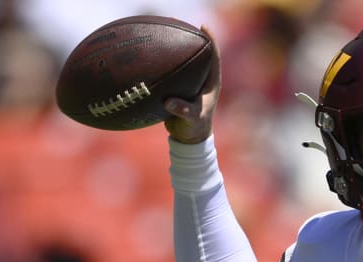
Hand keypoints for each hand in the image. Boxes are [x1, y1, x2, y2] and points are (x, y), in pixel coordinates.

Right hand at [164, 25, 220, 143]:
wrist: (188, 137)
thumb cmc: (194, 127)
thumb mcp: (191, 119)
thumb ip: (183, 110)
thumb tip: (169, 102)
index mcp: (211, 83)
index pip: (213, 57)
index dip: (210, 41)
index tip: (203, 27)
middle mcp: (202, 79)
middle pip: (199, 53)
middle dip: (190, 37)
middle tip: (178, 23)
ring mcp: (190, 82)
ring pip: (184, 60)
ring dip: (174, 48)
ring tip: (162, 32)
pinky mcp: (179, 87)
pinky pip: (171, 70)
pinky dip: (162, 63)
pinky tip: (149, 56)